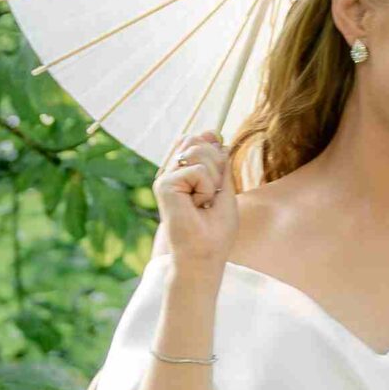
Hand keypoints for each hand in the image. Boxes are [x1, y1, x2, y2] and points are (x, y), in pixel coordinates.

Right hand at [154, 130, 237, 268]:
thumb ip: (219, 163)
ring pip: (199, 150)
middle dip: (216, 165)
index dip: (212, 145)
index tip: (219, 170)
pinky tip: (197, 206)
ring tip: (204, 202)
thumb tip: (214, 133)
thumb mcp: (224, 189)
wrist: (204, 256)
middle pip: (199, 140)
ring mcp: (166, 177)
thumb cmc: (215, 231)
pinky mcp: (164, 184)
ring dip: (213, 179)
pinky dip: (207, 189)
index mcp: (182, 173)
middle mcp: (172, 172)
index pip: (196, 140)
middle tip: (210, 195)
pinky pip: (199, 170)